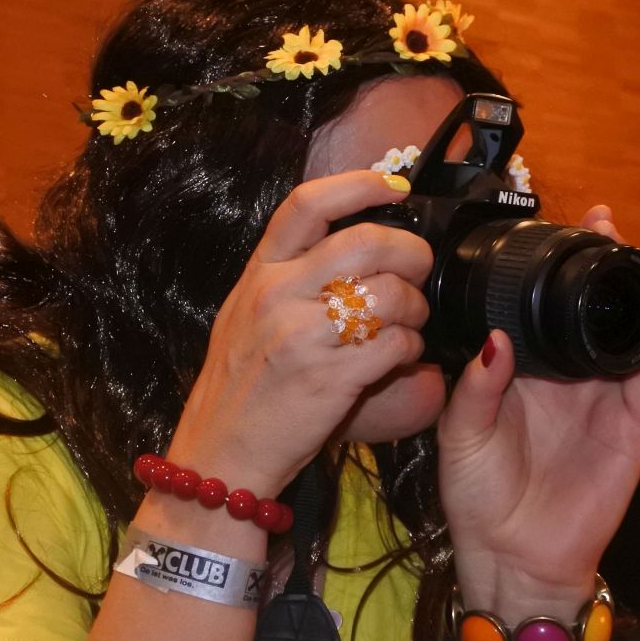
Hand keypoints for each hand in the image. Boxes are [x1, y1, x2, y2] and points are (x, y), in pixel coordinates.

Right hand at [165, 172, 434, 496]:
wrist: (220, 455)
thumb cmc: (239, 387)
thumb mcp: (245, 315)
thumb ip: (287, 276)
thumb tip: (349, 244)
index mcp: (259, 273)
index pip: (308, 204)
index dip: (359, 185)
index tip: (396, 187)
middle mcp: (276, 296)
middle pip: (365, 242)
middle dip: (410, 251)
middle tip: (419, 268)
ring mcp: (301, 337)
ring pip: (388, 294)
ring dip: (415, 306)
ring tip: (411, 322)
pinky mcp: (328, 379)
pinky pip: (394, 345)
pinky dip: (410, 348)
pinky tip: (402, 357)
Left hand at [436, 206, 639, 606]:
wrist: (510, 557)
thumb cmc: (478, 498)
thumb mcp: (460, 436)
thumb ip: (476, 387)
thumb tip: (496, 339)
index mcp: (520, 375)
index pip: (539, 311)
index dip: (546, 272)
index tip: (548, 229)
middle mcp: (564, 380)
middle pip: (585, 310)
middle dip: (597, 263)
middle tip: (599, 219)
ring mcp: (601, 401)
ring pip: (621, 333)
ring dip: (627, 291)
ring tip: (625, 246)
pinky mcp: (629, 428)